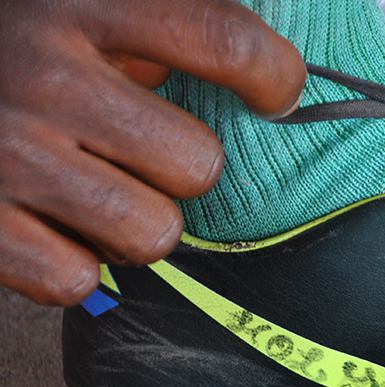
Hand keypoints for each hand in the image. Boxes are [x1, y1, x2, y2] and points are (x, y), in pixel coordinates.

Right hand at [0, 0, 304, 305]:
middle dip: (178, 162)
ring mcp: (8, 157)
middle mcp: (45, 77)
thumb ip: (147, 24)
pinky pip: (79, 279)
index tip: (276, 95)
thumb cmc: (1, 38)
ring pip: (155, 233)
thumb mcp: (70, 1)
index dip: (274, 77)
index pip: (224, 40)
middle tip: (133, 146)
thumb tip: (255, 68)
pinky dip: (71, 262)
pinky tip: (43, 222)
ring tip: (92, 188)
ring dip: (135, 219)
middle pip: (200, 164)